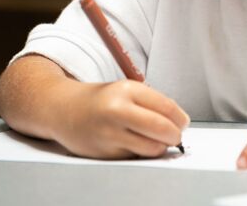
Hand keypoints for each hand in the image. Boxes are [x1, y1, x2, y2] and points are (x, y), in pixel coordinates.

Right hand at [52, 79, 188, 159]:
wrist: (64, 110)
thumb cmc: (100, 100)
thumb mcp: (125, 89)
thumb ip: (152, 102)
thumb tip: (180, 122)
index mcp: (126, 90)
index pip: (166, 107)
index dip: (180, 119)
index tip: (183, 123)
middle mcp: (117, 110)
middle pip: (162, 129)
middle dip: (175, 136)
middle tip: (176, 136)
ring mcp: (110, 133)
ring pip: (151, 148)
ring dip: (160, 147)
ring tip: (154, 139)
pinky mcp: (104, 153)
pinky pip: (135, 157)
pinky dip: (140, 153)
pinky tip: (132, 143)